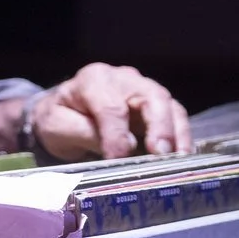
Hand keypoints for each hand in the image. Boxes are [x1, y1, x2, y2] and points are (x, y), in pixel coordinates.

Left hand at [29, 64, 190, 160]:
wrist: (61, 113)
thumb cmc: (58, 118)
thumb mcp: (58, 126)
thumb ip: (85, 133)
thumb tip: (123, 147)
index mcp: (93, 80)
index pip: (111, 106)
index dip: (117, 134)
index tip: (118, 157)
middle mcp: (123, 79)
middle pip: (152, 97)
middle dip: (160, 126)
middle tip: (161, 153)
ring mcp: (143, 90)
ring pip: (169, 106)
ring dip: (177, 133)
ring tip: (178, 158)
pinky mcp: (156, 106)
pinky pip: (175, 117)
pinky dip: (180, 137)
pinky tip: (180, 157)